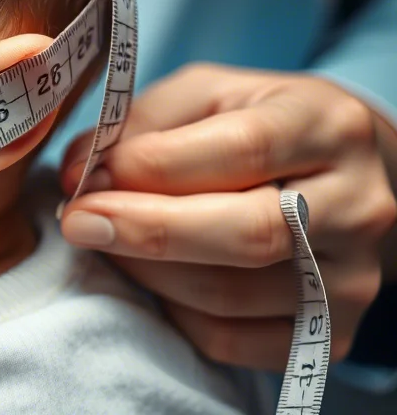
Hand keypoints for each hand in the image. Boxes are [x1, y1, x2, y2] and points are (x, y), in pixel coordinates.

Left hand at [58, 63, 396, 369]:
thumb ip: (142, 123)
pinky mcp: (333, 333)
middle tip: (77, 221)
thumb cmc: (256, 124)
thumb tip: (80, 171)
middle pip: (246, 234)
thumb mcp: (206, 94)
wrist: (342, 176)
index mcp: (325, 125)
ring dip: (147, 271)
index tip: (84, 178)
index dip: (151, 169)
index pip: (243, 151)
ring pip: (229, 294)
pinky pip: (232, 340)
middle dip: (144, 230)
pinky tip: (154, 278)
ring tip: (110, 242)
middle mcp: (357, 204)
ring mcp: (353, 276)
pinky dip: (174, 313)